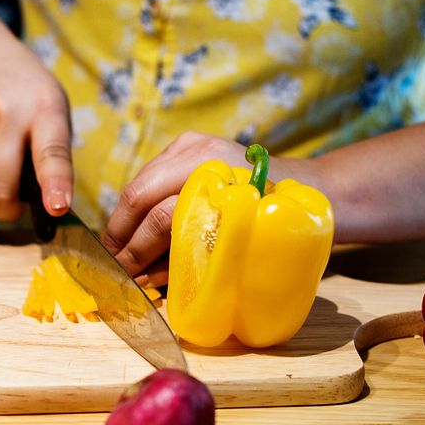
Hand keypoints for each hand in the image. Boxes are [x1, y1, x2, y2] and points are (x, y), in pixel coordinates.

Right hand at [0, 32, 72, 221]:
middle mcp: (6, 114)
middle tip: (11, 211)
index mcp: (44, 109)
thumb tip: (47, 205)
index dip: (55, 183)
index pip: (51, 152)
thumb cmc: (24, 93)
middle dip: (6, 208)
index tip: (56, 207)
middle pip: (0, 180)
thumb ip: (54, 151)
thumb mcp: (52, 106)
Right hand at [103, 132, 300, 286]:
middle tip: (113, 266)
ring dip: (127, 221)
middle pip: (140, 195)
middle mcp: (200, 154)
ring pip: (140, 184)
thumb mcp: (237, 248)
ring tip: (120, 252)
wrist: (311, 189)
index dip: (136, 249)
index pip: (161, 215)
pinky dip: (141, 207)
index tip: (124, 276)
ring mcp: (192, 144)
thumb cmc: (281, 226)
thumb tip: (145, 280)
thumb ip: (190, 259)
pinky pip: (151, 177)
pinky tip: (136, 230)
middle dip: (122, 235)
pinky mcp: (189, 144)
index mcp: (217, 181)